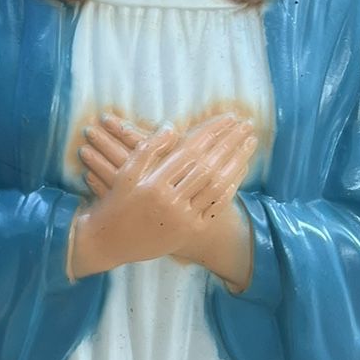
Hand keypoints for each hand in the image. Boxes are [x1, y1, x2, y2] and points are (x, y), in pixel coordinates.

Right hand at [69, 114, 255, 278]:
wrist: (109, 242)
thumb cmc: (115, 203)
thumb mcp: (125, 174)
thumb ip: (147, 149)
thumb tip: (172, 127)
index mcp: (153, 184)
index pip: (190, 150)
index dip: (211, 131)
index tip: (228, 117)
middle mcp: (170, 202)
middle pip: (209, 165)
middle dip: (230, 142)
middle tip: (247, 125)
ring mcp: (182, 219)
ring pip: (217, 185)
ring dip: (237, 162)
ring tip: (250, 143)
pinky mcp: (189, 231)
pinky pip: (216, 206)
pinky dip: (230, 186)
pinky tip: (240, 170)